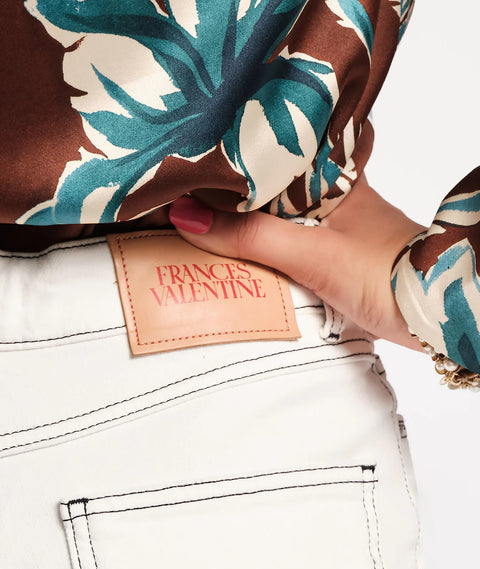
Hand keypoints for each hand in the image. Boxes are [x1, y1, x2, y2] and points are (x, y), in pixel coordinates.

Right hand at [169, 175, 425, 350]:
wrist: (431, 315)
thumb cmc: (385, 272)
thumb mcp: (310, 253)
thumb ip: (251, 236)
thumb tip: (187, 217)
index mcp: (334, 176)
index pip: (278, 151)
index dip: (240, 152)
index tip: (201, 154)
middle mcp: (336, 196)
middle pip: (276, 185)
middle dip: (239, 187)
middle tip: (194, 185)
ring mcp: (338, 227)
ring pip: (283, 214)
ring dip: (252, 219)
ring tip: (207, 215)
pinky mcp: (338, 256)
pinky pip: (292, 242)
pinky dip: (268, 245)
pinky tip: (246, 250)